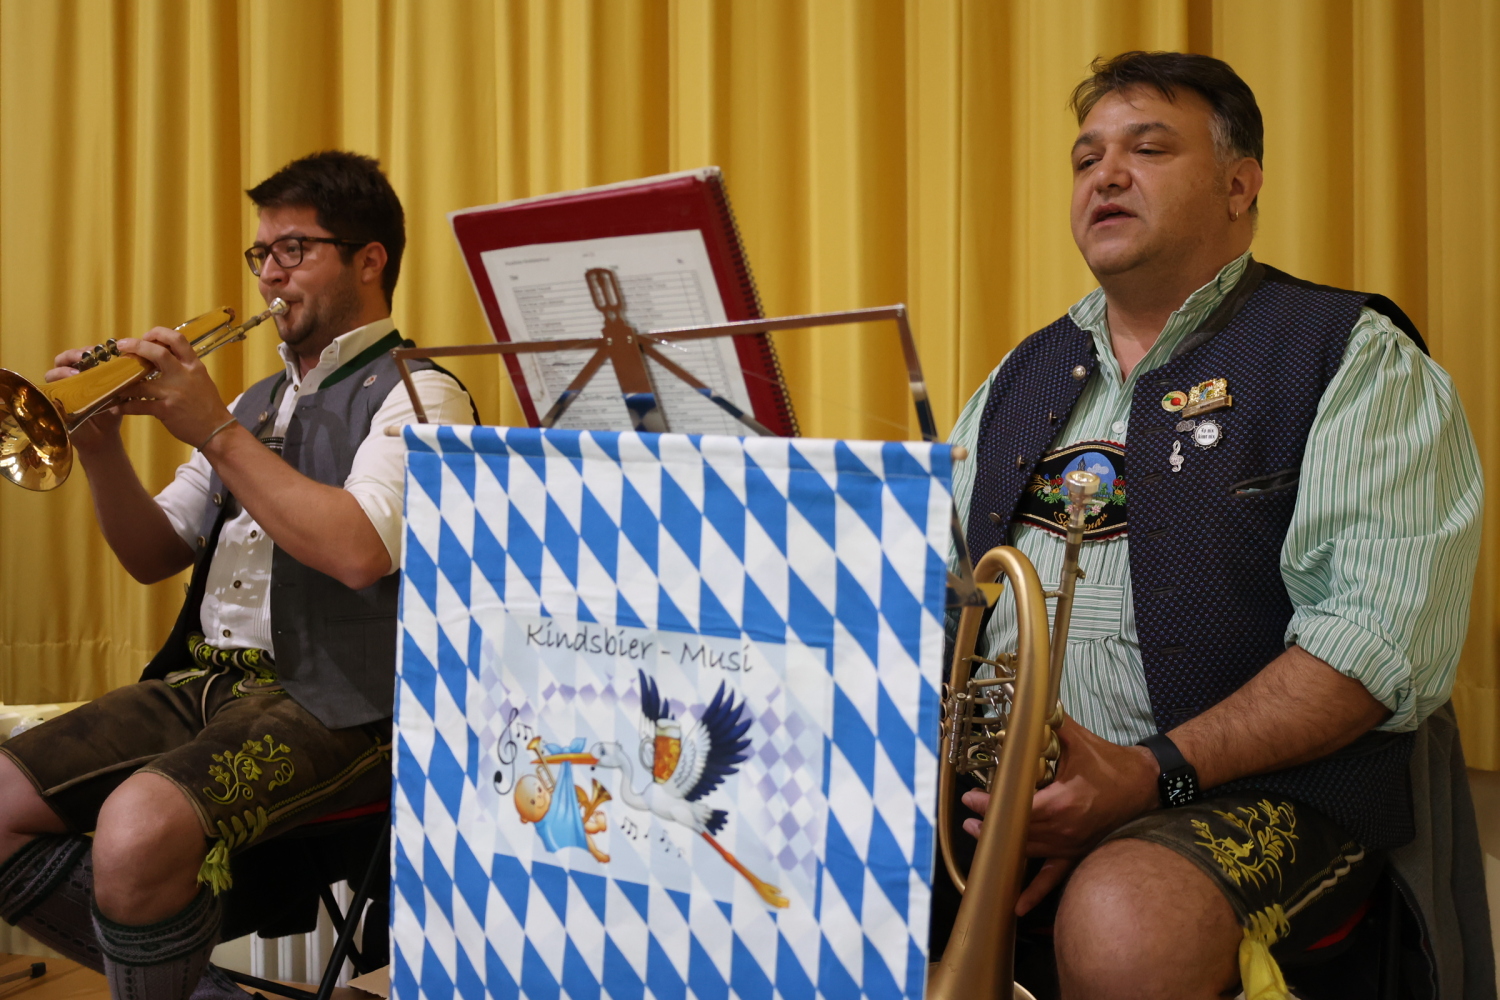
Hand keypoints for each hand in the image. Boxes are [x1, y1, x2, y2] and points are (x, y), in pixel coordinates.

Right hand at [45, 348, 121, 451]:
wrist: (103, 437)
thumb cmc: (111, 412)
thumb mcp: (119, 394)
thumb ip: (123, 381)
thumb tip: (134, 367)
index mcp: (85, 371)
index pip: (81, 354)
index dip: (89, 349)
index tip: (101, 349)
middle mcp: (70, 378)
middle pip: (64, 359)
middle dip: (74, 354)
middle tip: (86, 356)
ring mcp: (60, 390)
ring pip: (53, 372)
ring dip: (64, 370)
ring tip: (77, 372)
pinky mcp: (54, 403)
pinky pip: (49, 392)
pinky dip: (56, 388)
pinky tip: (68, 388)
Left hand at [111, 327, 234, 447]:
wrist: (217, 430)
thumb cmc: (208, 404)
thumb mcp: (201, 379)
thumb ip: (184, 367)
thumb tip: (161, 357)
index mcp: (193, 366)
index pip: (177, 339)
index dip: (158, 333)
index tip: (146, 337)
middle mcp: (184, 375)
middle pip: (157, 353)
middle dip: (136, 346)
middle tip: (121, 346)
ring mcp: (173, 393)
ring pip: (140, 383)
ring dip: (122, 383)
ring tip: (111, 384)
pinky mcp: (165, 410)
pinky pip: (138, 406)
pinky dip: (124, 407)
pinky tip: (116, 408)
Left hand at [959, 715, 1160, 911]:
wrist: (1146, 786)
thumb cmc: (1111, 764)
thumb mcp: (1078, 741)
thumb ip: (1050, 725)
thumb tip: (1028, 707)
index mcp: (1062, 802)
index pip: (1017, 807)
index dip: (991, 805)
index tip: (971, 799)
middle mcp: (1064, 829)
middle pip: (1017, 832)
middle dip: (990, 825)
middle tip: (968, 820)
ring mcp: (1070, 845)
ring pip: (1028, 851)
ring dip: (1002, 847)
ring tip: (978, 838)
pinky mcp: (1077, 853)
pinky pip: (1054, 877)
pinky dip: (1035, 892)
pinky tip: (1017, 907)